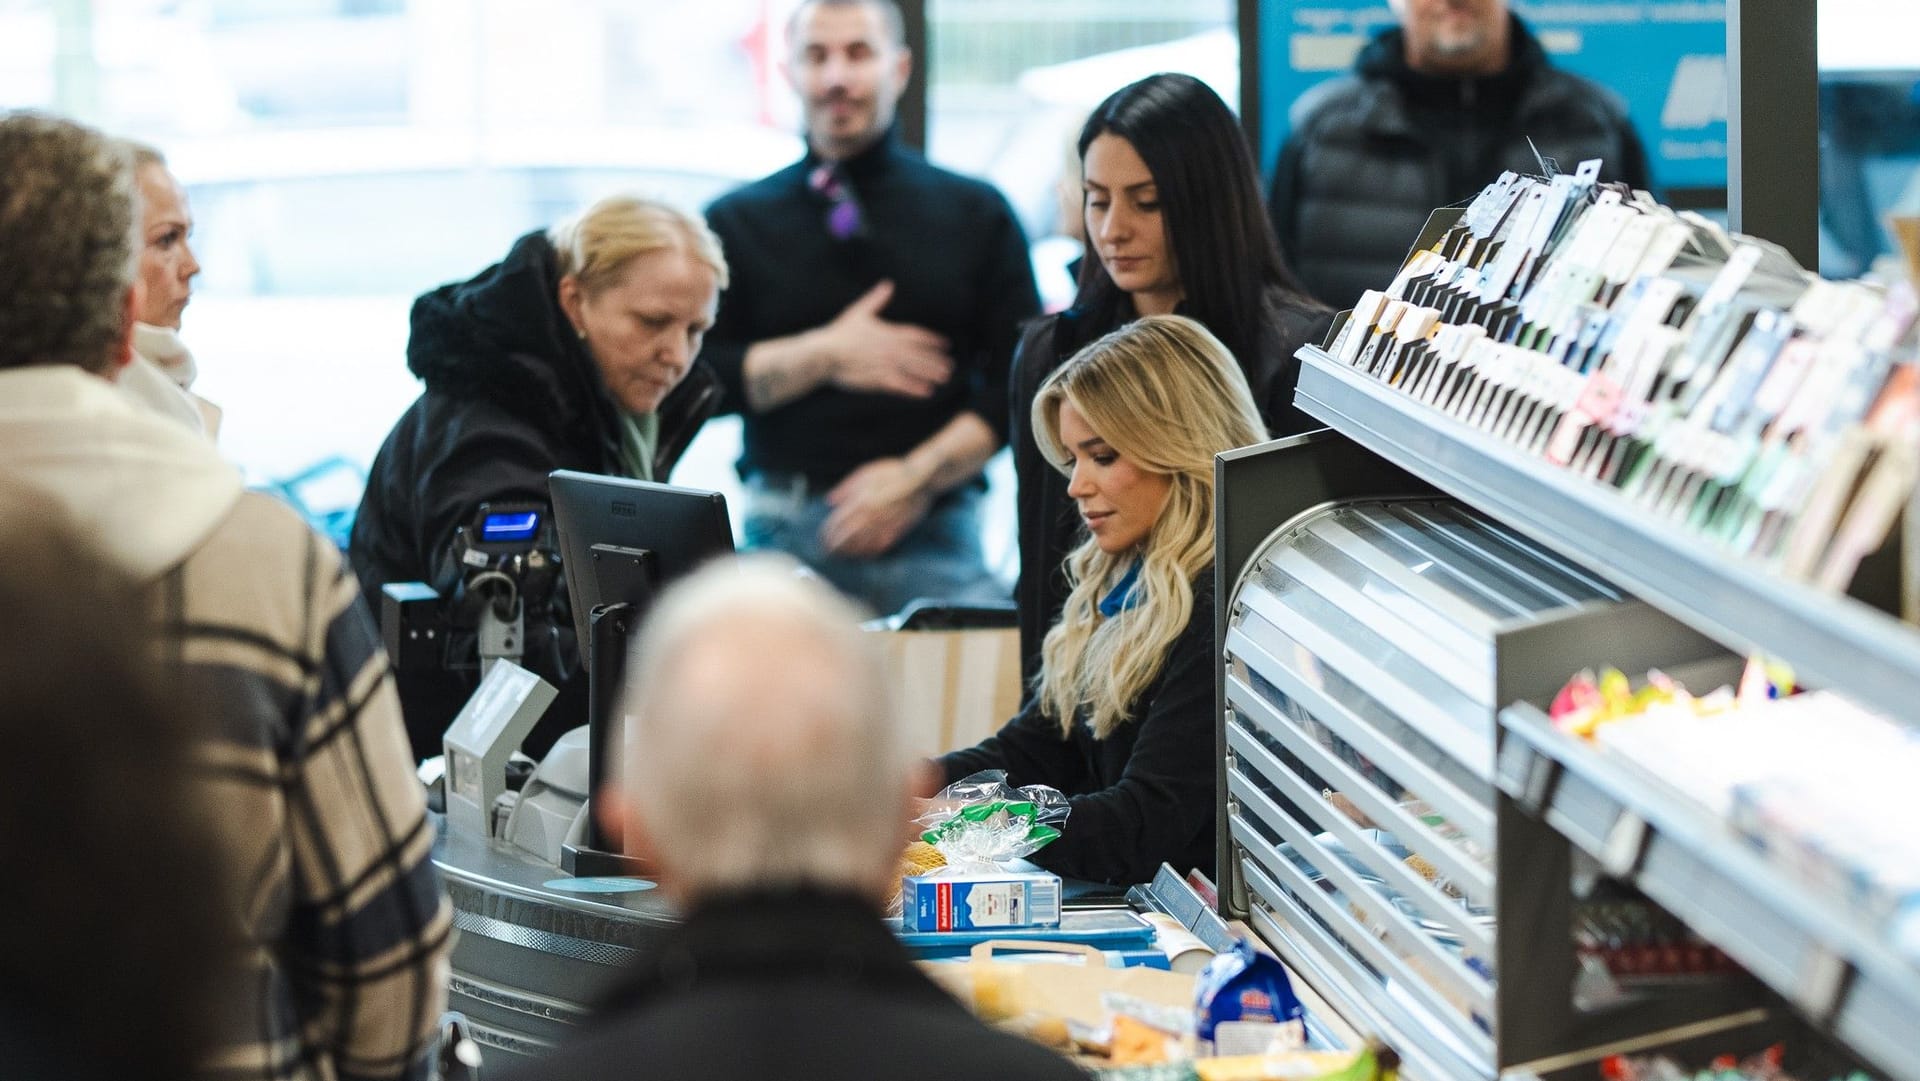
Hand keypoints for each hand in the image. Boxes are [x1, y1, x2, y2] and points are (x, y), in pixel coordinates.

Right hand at [815, 281, 953, 397]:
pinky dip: (915, 388)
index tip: (945, 344)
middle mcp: (891, 349)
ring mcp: (886, 364)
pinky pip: (901, 384)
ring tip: (944, 378)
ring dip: (931, 374)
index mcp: (889, 332)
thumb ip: (877, 299)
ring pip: (914, 370)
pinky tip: (926, 392)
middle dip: (936, 360)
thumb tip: (888, 284)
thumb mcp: (859, 311)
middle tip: (950, 366)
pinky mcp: (878, 379)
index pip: (917, 336)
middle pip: (920, 355)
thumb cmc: (840, 333)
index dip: (933, 340)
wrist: (825, 353)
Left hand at [820, 457, 933, 557]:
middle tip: (827, 551)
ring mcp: (883, 526)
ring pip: (861, 545)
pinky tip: (863, 554)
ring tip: (841, 555)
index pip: (837, 522)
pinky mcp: (896, 531)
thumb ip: (846, 488)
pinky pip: (879, 547)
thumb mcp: (866, 473)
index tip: (821, 537)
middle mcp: (870, 517)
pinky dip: (868, 552)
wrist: (921, 481)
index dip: (827, 532)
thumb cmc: (893, 473)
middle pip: (846, 538)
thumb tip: (830, 501)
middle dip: (834, 546)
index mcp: (860, 501)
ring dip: (848, 552)